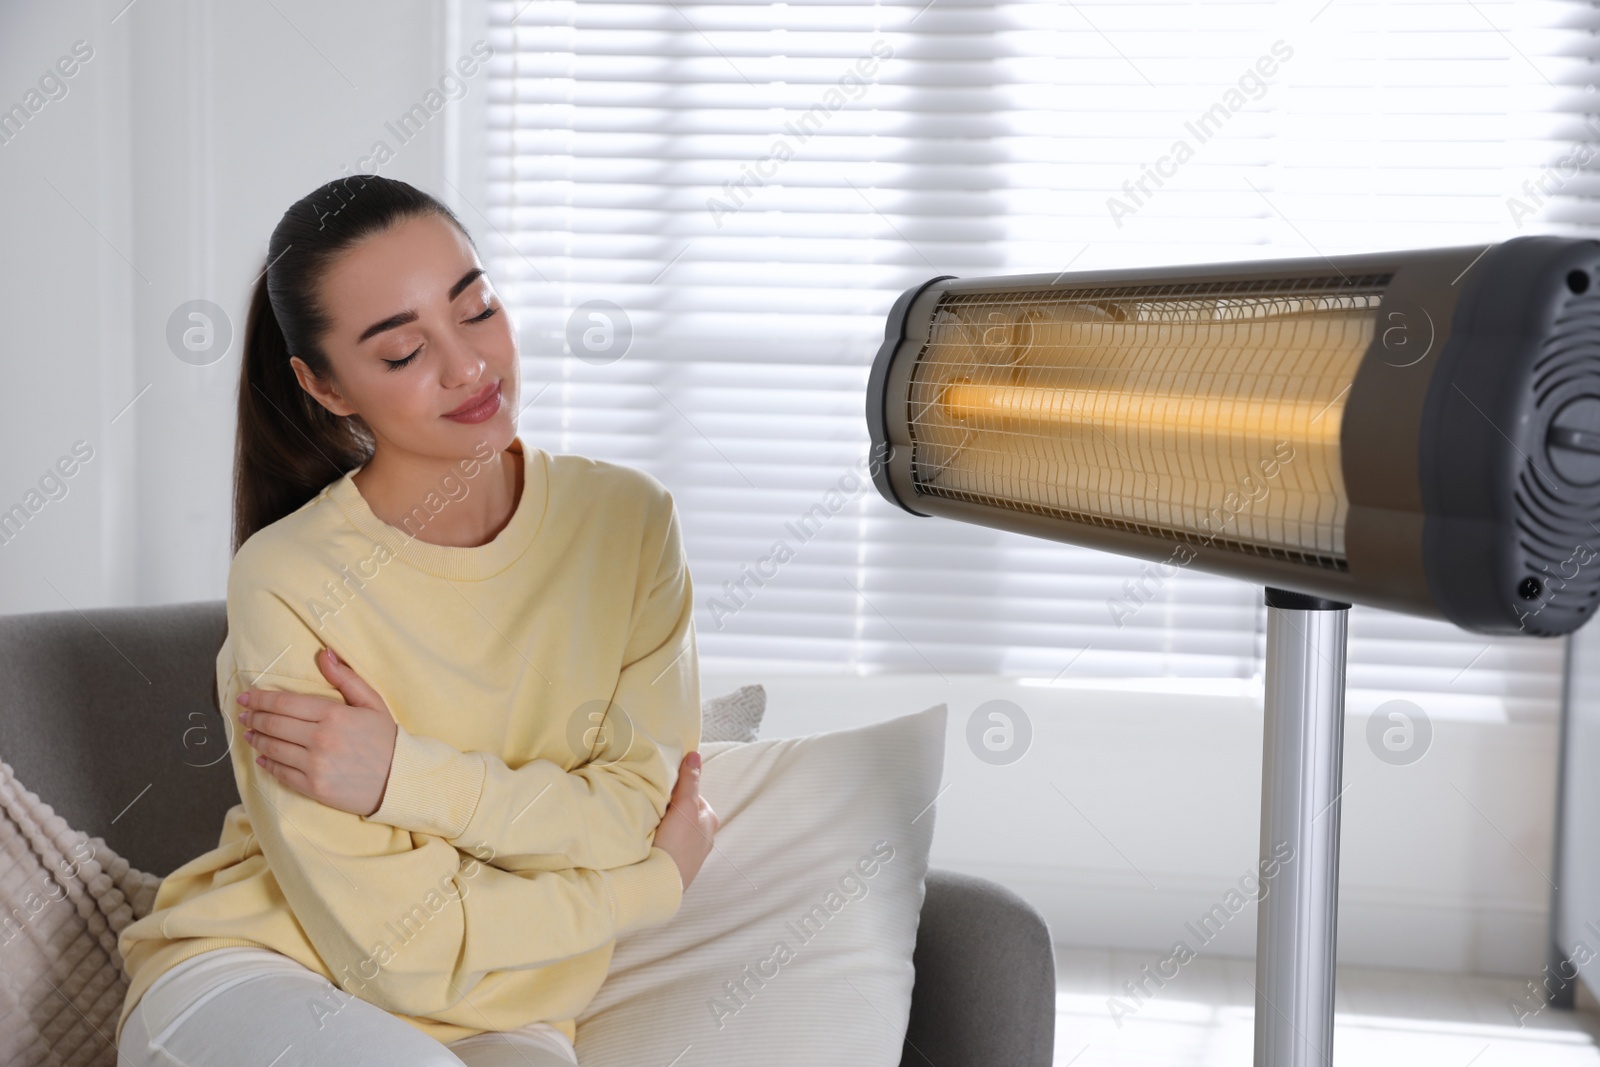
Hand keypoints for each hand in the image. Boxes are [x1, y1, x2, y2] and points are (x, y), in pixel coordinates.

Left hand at [237, 647, 397, 816]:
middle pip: (273, 724)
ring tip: (249, 733)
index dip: (261, 698)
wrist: (400, 780)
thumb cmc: (386, 739)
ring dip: (256, 739)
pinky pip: (281, 772)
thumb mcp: (372, 702)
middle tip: (243, 713)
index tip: (247, 696)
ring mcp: (315, 765)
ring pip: (272, 748)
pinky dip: (267, 763)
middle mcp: (320, 739)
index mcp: (333, 714)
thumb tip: (324, 653)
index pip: (284, 703)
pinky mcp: (313, 787)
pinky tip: (262, 757)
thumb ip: (346, 678)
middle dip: (253, 717)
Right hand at [652, 751, 717, 891]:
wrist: (664, 882)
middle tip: (651, 809)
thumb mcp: (685, 806)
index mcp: (710, 819)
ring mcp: (692, 853)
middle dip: (669, 809)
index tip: (659, 794)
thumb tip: (695, 755)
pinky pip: (669, 844)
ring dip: (663, 825)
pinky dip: (661, 841)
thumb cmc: (678, 842)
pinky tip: (650, 842)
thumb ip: (689, 781)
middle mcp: (706, 836)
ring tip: (648, 825)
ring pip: (675, 829)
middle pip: (682, 812)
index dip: (674, 791)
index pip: (690, 794)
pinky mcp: (679, 865)